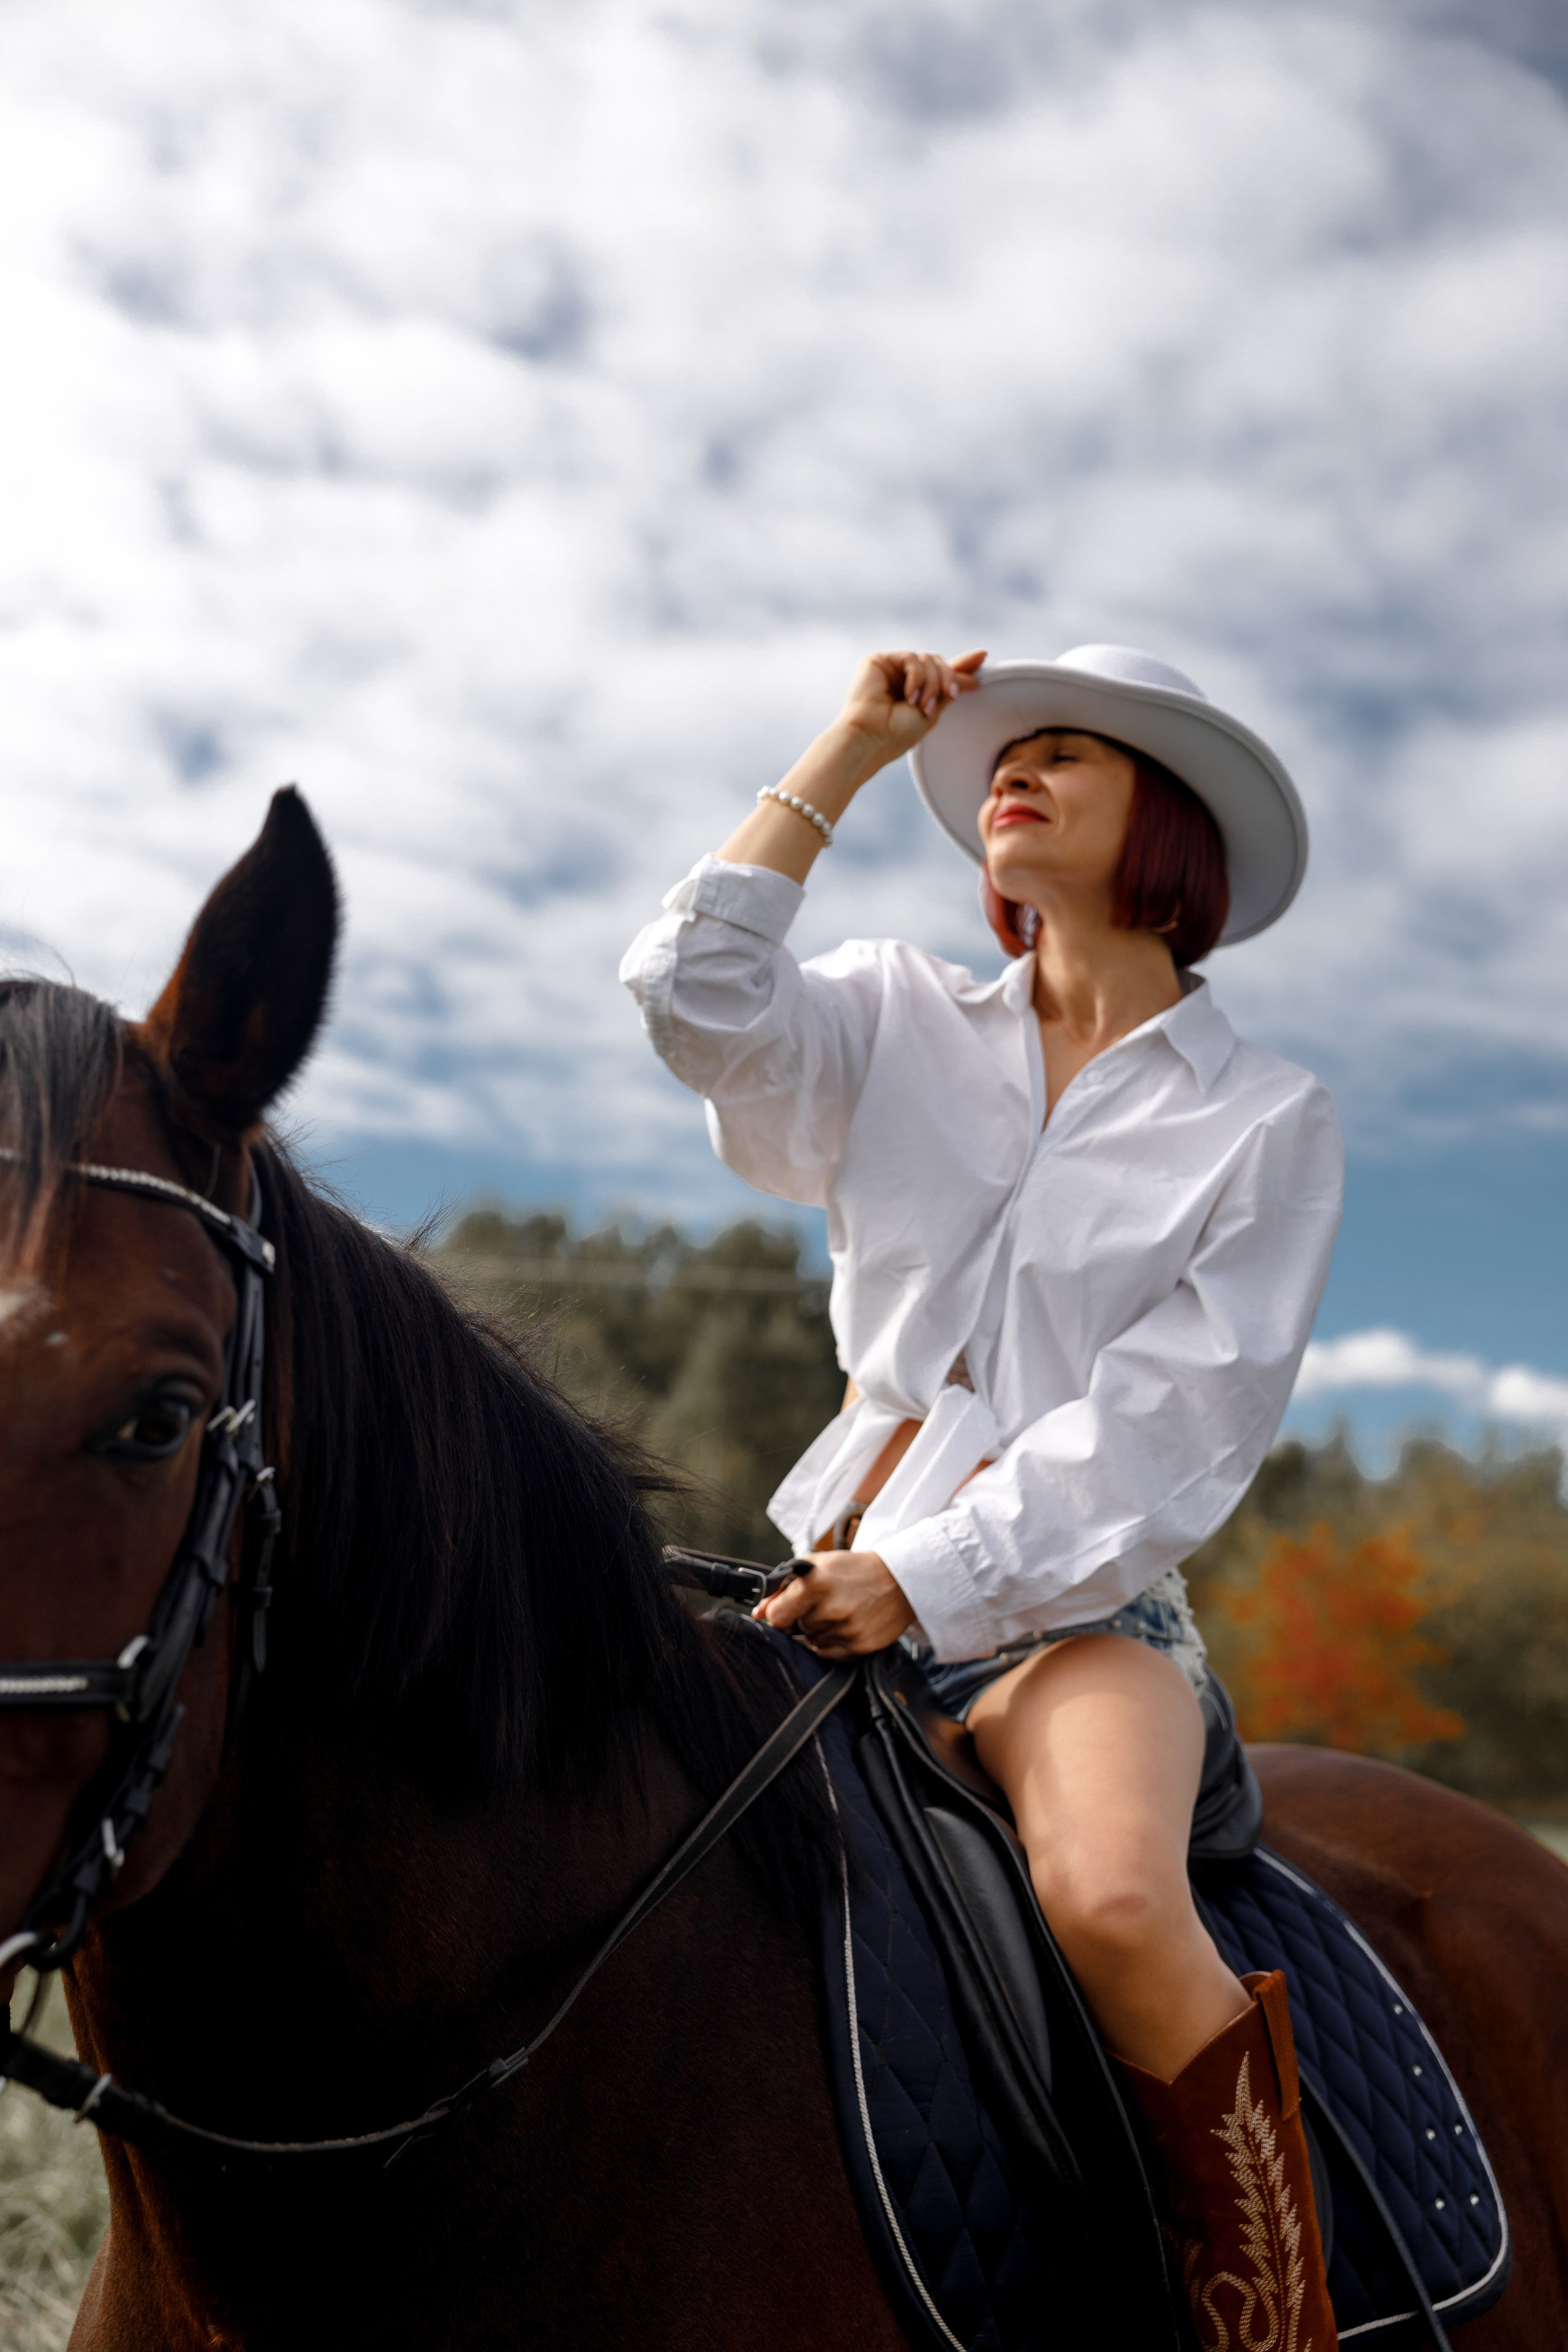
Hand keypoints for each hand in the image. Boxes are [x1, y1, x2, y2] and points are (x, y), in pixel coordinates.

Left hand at [753, 1549, 914, 1656]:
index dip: (777, 1613)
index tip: (785, 1609)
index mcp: (816, 1584)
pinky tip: (845, 1625)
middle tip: (822, 1603)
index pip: (776, 1616)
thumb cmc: (854, 1570)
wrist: (900, 1580)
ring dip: (818, 1631)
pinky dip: (831, 1642)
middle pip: (795, 1629)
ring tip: (838, 1611)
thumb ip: (783, 1586)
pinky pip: (829, 1654)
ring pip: (811, 1642)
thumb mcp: (817, 1565)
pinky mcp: (860, 1647)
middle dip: (801, 1618)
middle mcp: (831, 1609)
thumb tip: (759, 1612)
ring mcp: (847, 1630)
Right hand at [836, 649, 985, 768]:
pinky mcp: (877, 661)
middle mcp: (901, 677)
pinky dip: (917, 676)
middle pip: (938, 663)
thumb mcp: (932, 712)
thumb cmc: (895, 735)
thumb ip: (949, 690)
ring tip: (921, 705)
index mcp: (913, 691)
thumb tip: (975, 675)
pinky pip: (912, 658)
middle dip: (947, 680)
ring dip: (932, 683)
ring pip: (928, 659)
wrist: (869, 739)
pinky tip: (909, 695)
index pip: (940, 673)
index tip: (983, 657)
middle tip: (946, 698)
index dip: (961, 666)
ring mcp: (889, 668)